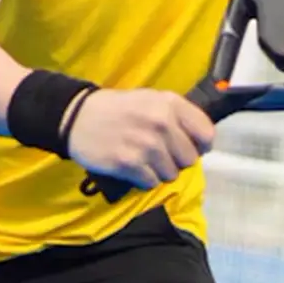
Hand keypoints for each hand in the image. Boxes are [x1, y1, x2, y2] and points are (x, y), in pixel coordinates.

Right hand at [65, 88, 215, 189]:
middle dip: (177, 160)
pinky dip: (144, 179)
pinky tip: (133, 167)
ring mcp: (146, 144)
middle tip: (160, 154)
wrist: (77, 117)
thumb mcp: (151, 99)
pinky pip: (152, 183)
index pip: (206, 133)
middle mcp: (162, 123)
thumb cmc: (118, 108)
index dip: (201, 145)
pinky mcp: (129, 163)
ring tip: (143, 159)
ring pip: (171, 174)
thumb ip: (177, 116)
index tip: (192, 148)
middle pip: (189, 159)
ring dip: (159, 171)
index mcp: (170, 103)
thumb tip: (201, 141)